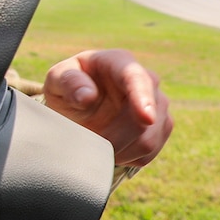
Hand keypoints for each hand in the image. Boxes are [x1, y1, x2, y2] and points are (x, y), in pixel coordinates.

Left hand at [42, 49, 172, 166]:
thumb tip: (88, 96)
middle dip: (114, 137)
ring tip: (94, 142)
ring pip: (148, 140)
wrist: (78, 103)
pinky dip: (125, 157)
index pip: (136, 78)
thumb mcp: (58, 80)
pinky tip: (109, 147)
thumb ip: (69, 82)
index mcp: (119, 62)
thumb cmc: (67, 87)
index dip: (143, 98)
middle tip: (86, 141)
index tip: (145, 119)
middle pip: (144, 119)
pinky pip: (148, 153)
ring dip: (118, 150)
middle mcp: (147, 80)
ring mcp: (158, 105)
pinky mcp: (161, 128)